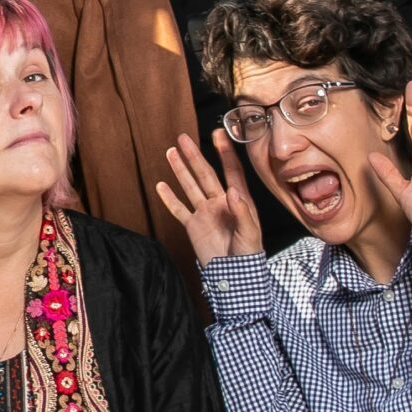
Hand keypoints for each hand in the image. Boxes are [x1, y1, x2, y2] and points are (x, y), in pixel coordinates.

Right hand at [156, 131, 262, 260]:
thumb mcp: (250, 234)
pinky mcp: (193, 226)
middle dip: (194, 156)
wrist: (233, 276)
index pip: (231, 171)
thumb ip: (243, 213)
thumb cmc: (248, 255)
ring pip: (190, 187)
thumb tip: (232, 191)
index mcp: (237, 201)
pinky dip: (170, 198)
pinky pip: (179, 209)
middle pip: (205, 174)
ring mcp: (205, 213)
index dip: (225, 153)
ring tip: (171, 152)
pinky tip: (161, 185)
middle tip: (183, 138)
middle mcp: (220, 202)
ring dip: (180, 170)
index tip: (218, 134)